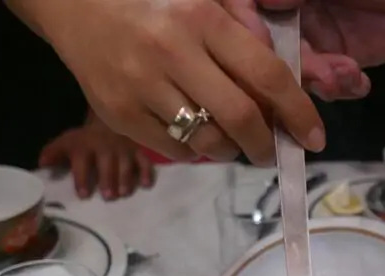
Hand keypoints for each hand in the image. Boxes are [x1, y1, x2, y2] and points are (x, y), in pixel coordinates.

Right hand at [5, 0, 325, 164]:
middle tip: (272, 151)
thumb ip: (245, 25)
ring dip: (232, 150)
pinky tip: (195, 133)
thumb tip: (283, 71)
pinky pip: (174, 149)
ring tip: (233, 141)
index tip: (313, 138)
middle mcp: (172, 51)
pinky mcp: (117, 111)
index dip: (298, 112)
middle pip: (240, 117)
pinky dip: (195, 151)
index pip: (266, 74)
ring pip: (207, 140)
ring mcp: (140, 84)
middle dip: (266, 144)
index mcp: (201, 18)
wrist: (71, 0)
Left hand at [39, 120, 154, 200]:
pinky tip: (146, 184)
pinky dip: (147, 172)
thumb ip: (54, 153)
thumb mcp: (67, 142)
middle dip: (108, 179)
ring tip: (124, 193)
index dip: (82, 178)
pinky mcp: (138, 152)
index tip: (83, 195)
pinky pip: (144, 161)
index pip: (82, 162)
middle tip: (109, 196)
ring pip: (126, 164)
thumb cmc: (85, 140)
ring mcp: (123, 150)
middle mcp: (105, 148)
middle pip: (107, 164)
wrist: (108, 122)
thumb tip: (42, 164)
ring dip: (126, 178)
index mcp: (85, 146)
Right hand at [223, 0, 370, 100]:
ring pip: (294, 69)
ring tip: (343, 74)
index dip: (244, 24)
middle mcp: (286, 9)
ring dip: (317, 78)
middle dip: (288, 62)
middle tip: (318, 69)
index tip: (259, 40)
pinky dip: (340, 87)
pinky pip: (327, 84)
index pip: (244, 6)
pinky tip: (357, 81)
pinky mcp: (337, 60)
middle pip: (264, 45)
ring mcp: (311, 36)